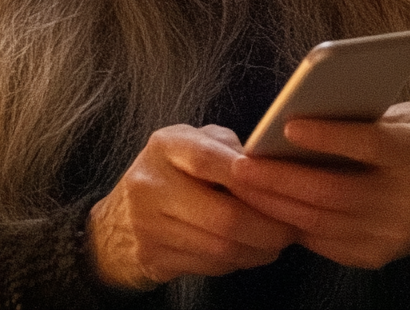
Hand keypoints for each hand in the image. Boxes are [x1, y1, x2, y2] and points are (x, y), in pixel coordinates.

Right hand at [88, 124, 298, 289]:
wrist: (117, 221)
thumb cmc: (171, 171)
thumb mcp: (191, 143)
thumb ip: (227, 147)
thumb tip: (271, 163)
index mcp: (165, 145)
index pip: (210, 160)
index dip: (251, 178)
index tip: (285, 188)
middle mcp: (151, 183)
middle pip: (222, 216)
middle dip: (266, 227)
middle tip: (292, 228)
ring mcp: (148, 225)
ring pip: (219, 247)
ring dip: (258, 249)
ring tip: (278, 242)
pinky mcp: (153, 259)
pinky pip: (209, 266)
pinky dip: (238, 262)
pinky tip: (251, 253)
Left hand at [225, 102, 409, 278]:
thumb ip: (374, 113)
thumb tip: (316, 105)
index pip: (368, 145)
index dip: (327, 136)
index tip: (287, 124)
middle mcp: (404, 199)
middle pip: (333, 191)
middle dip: (281, 179)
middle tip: (241, 164)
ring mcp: (389, 234)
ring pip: (322, 221)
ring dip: (276, 204)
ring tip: (243, 184)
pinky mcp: (374, 255)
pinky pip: (323, 241)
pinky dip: (291, 222)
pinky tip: (266, 205)